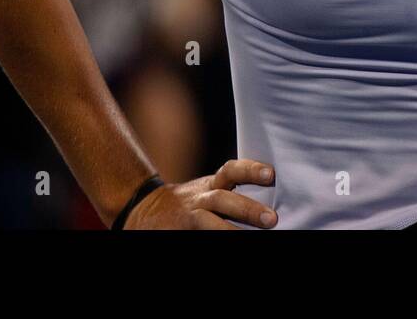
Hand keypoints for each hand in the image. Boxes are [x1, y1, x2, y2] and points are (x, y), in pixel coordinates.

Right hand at [123, 159, 277, 229]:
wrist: (143, 210)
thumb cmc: (190, 202)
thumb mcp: (208, 189)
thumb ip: (232, 191)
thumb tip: (271, 200)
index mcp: (210, 185)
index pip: (231, 171)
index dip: (251, 170)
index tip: (271, 174)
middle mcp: (199, 199)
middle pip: (223, 199)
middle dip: (248, 209)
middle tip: (273, 219)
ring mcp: (188, 218)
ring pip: (208, 223)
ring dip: (230, 231)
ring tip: (252, 240)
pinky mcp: (178, 233)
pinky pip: (197, 238)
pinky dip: (213, 240)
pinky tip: (232, 246)